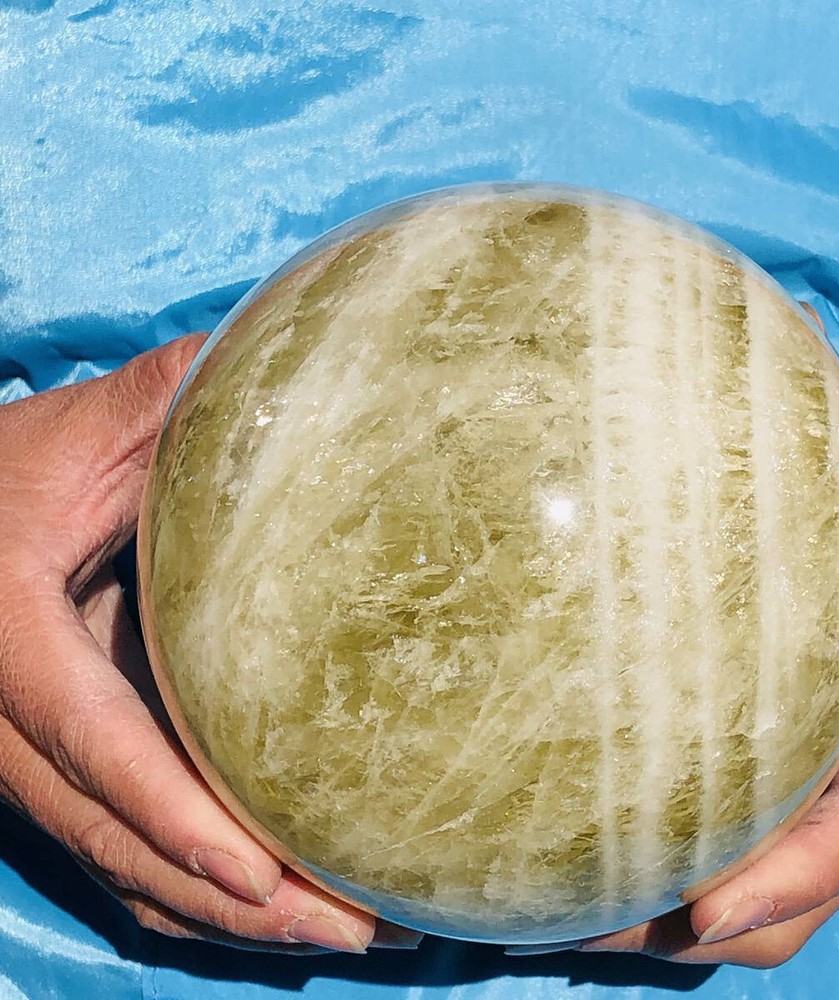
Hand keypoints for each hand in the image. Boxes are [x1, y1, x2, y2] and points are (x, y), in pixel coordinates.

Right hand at [0, 339, 420, 952]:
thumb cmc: (4, 471)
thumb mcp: (78, 432)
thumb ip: (158, 403)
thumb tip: (260, 353)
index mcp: (9, 636)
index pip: (91, 738)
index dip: (168, 810)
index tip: (257, 871)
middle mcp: (10, 724)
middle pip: (116, 839)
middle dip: (232, 902)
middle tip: (351, 932)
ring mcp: (28, 767)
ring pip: (121, 870)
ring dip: (229, 920)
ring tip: (347, 938)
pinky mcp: (57, 778)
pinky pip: (121, 859)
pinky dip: (195, 899)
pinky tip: (279, 913)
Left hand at [578, 373, 838, 966]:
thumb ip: (835, 424)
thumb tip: (719, 373)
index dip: (797, 874)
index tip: (702, 914)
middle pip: (812, 882)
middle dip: (706, 922)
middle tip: (589, 920)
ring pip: (781, 875)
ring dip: (684, 907)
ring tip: (575, 904)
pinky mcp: (816, 756)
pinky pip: (761, 824)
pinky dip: (694, 849)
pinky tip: (609, 832)